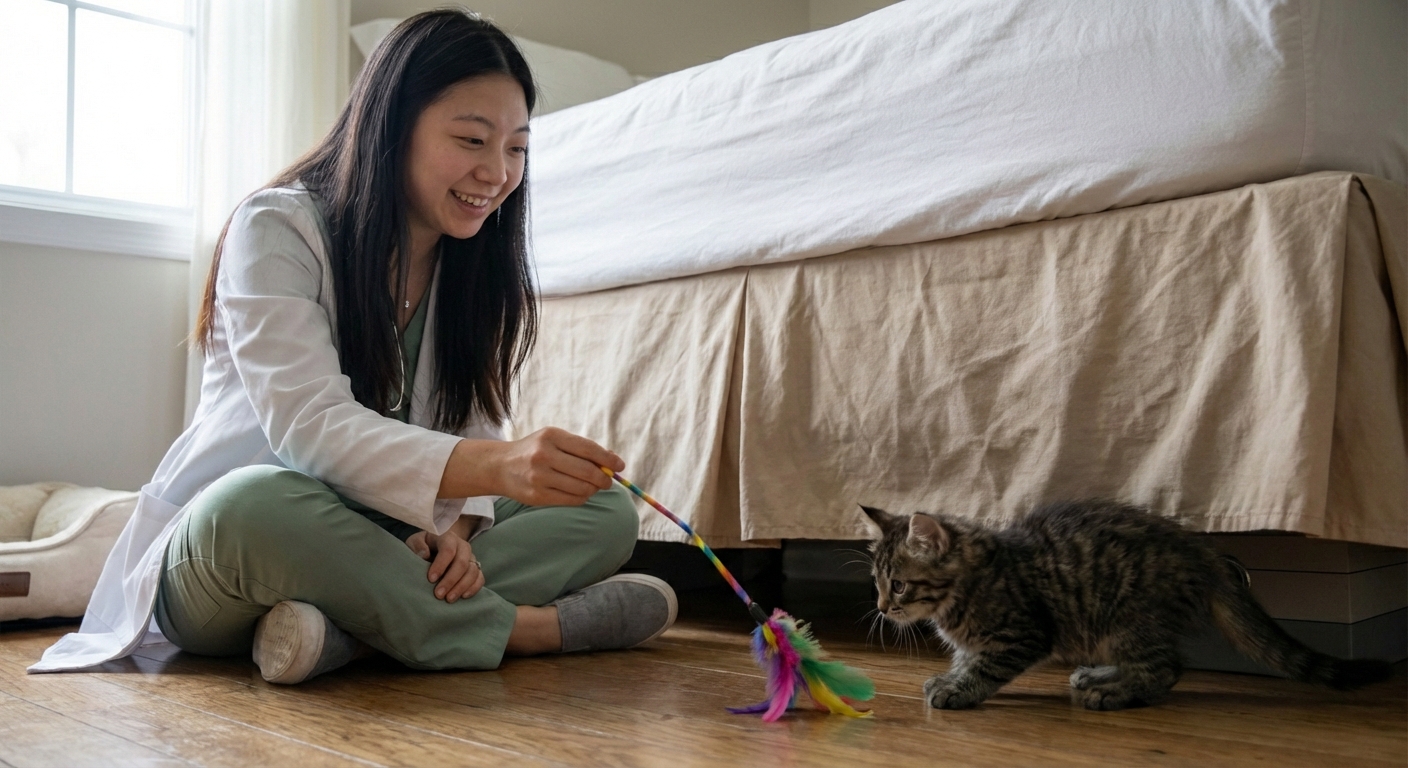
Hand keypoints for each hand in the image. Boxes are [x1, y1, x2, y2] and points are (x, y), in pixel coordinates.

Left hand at [406, 522, 483, 602]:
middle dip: (451, 580)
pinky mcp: (476, 569)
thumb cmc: (424, 546)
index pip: (448, 550)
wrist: (436, 548)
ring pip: (473, 571)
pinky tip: (463, 596)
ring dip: (461, 586)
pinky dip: (474, 588)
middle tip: (438, 595)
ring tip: (449, 599)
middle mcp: (463, 546)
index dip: (441, 565)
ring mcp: (471, 558)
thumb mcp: (415, 542)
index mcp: (448, 538)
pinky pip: (480, 578)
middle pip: (462, 562)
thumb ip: (417, 545)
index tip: (431, 579)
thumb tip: (424, 554)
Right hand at [492, 427, 624, 506]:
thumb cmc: (535, 450)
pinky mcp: (537, 496)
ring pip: (582, 488)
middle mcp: (544, 455)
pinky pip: (571, 500)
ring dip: (593, 489)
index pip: (589, 449)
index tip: (620, 466)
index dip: (608, 459)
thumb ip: (581, 448)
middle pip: (588, 471)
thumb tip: (613, 461)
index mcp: (551, 436)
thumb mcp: (555, 440)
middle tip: (608, 481)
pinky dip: (582, 498)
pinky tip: (580, 493)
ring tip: (592, 486)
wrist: (500, 466)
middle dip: (604, 478)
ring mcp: (540, 477)